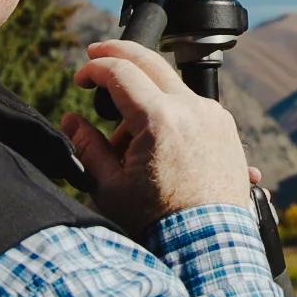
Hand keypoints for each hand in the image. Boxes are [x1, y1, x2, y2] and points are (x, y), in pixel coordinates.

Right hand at [62, 40, 253, 234]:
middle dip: (118, 52)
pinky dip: (168, 109)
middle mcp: (191, 108)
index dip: (93, 69)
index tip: (79, 77)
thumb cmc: (158, 221)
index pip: (120, 72)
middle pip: (150, 60)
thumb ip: (87, 146)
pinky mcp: (225, 126)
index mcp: (159, 119)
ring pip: (171, 84)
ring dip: (144, 93)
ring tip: (126, 137)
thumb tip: (72, 120)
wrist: (206, 244)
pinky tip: (154, 141)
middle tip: (96, 53)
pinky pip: (191, 104)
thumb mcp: (109, 186)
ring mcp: (213, 115)